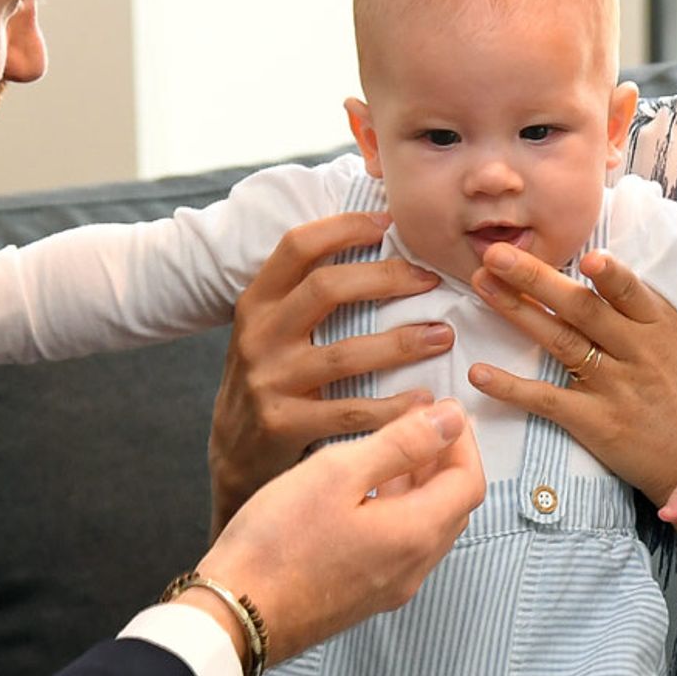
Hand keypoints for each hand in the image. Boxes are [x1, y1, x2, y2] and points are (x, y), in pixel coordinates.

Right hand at [193, 400, 485, 664]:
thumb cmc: (277, 542)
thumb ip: (401, 443)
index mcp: (414, 535)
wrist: (235, 611)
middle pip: (453, 506)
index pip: (469, 481)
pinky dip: (399, 509)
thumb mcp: (338, 472)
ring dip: (422, 484)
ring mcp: (389, 586)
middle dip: (446, 460)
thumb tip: (449, 419)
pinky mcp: (364, 593)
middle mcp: (412, 568)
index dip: (462, 440)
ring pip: (427, 526)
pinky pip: (401, 545)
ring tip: (393, 448)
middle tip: (422, 422)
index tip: (443, 410)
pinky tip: (365, 490)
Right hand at [208, 211, 449, 531]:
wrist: (233, 453)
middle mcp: (258, 335)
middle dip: (387, 278)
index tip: (389, 224)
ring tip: (443, 336)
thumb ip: (305, 293)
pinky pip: (350, 411)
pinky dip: (393, 407)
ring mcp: (269, 381)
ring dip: (403, 343)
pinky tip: (424, 400)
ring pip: (345, 353)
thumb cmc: (270, 378)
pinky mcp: (284, 424)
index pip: (298, 246)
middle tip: (431, 280)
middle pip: (326, 288)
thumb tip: (373, 238)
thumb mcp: (271, 329)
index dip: (344, 227)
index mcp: (257, 301)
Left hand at [465, 244, 676, 503]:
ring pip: (560, 342)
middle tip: (496, 253)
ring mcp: (615, 387)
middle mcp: (636, 351)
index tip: (585, 254)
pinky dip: (511, 387)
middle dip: (536, 277)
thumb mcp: (671, 338)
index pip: (630, 292)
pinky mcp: (596, 422)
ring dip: (516, 311)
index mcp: (656, 324)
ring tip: (482, 286)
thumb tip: (587, 261)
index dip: (610, 275)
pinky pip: (547, 400)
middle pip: (581, 309)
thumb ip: (632, 306)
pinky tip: (479, 373)